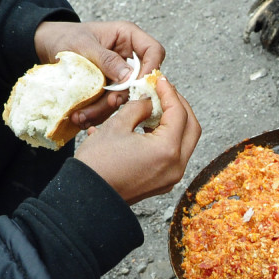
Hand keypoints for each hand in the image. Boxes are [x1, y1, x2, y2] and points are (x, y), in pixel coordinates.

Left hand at [33, 20, 165, 127]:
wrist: (45, 46)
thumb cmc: (65, 37)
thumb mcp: (84, 45)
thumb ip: (107, 60)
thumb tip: (130, 77)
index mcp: (128, 37)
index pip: (154, 51)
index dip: (151, 68)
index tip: (138, 84)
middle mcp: (129, 57)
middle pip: (140, 80)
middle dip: (124, 95)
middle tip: (109, 102)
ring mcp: (120, 75)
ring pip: (124, 96)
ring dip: (105, 108)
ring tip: (82, 115)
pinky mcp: (110, 89)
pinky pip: (110, 104)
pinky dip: (97, 112)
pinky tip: (82, 116)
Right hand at [74, 76, 200, 204]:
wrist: (86, 197)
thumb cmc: (98, 162)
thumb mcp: (117, 126)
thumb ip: (139, 108)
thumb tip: (150, 102)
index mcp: (167, 150)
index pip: (179, 113)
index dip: (169, 93)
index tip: (160, 80)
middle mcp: (176, 166)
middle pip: (191, 128)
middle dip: (180, 106)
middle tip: (165, 92)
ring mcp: (172, 177)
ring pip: (184, 142)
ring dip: (174, 123)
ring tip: (156, 108)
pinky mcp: (163, 183)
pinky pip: (172, 156)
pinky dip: (166, 138)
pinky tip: (149, 127)